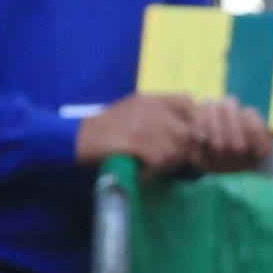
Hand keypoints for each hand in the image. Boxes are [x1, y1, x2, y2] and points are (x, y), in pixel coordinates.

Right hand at [76, 92, 272, 175]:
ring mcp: (143, 124)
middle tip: (168, 163)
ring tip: (153, 168)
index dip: (195, 123)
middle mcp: (151, 108)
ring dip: (168, 164)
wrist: (77, 138)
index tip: (189, 140)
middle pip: (187, 132)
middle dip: (183, 152)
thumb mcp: (136, 112)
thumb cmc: (109, 129)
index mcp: (152, 99)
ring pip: (176, 148)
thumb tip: (192, 132)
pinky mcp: (135, 141)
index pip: (188, 102)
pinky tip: (143, 173)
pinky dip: (154, 171)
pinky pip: (160, 159)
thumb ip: (161, 116)